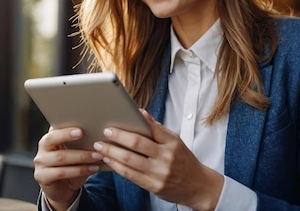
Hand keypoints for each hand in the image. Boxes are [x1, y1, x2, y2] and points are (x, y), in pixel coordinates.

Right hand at [33, 127, 102, 209]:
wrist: (62, 189)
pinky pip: (61, 172)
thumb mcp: (76, 153)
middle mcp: (42, 148)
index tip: (81, 128)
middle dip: (69, 137)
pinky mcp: (42, 176)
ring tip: (97, 156)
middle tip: (88, 138)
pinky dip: (79, 170)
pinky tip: (92, 169)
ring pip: (60, 157)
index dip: (65, 127)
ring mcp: (40, 162)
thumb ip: (81, 144)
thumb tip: (98, 137)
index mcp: (50, 137)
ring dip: (81, 156)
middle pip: (52, 139)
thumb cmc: (70, 167)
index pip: (54, 127)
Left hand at [93, 110, 223, 210]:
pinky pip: (131, 175)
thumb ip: (157, 129)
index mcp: (172, 142)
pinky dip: (117, 167)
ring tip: (100, 148)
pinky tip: (109, 161)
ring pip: (130, 161)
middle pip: (137, 144)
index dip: (130, 126)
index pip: (149, 129)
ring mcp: (160, 172)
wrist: (198, 186)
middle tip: (104, 133)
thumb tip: (141, 113)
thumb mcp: (176, 141)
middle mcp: (166, 157)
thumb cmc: (183, 160)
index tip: (114, 123)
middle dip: (117, 137)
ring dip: (112, 153)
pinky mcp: (154, 186)